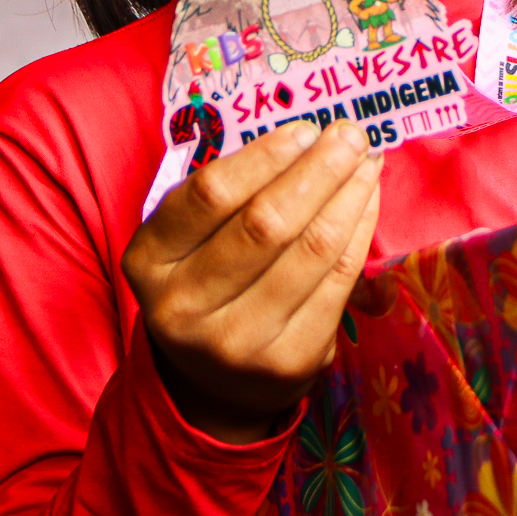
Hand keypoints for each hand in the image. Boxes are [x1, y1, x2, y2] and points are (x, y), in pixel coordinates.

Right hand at [122, 120, 381, 444]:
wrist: (211, 385)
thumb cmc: (202, 284)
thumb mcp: (185, 241)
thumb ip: (228, 195)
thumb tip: (307, 138)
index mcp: (149, 261)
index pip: (211, 195)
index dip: (265, 157)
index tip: (304, 130)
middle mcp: (185, 306)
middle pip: (266, 224)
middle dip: (318, 170)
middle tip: (351, 135)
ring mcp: (238, 342)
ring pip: (311, 252)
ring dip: (348, 196)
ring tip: (367, 162)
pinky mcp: (288, 363)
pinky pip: (338, 283)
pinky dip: (360, 233)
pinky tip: (366, 202)